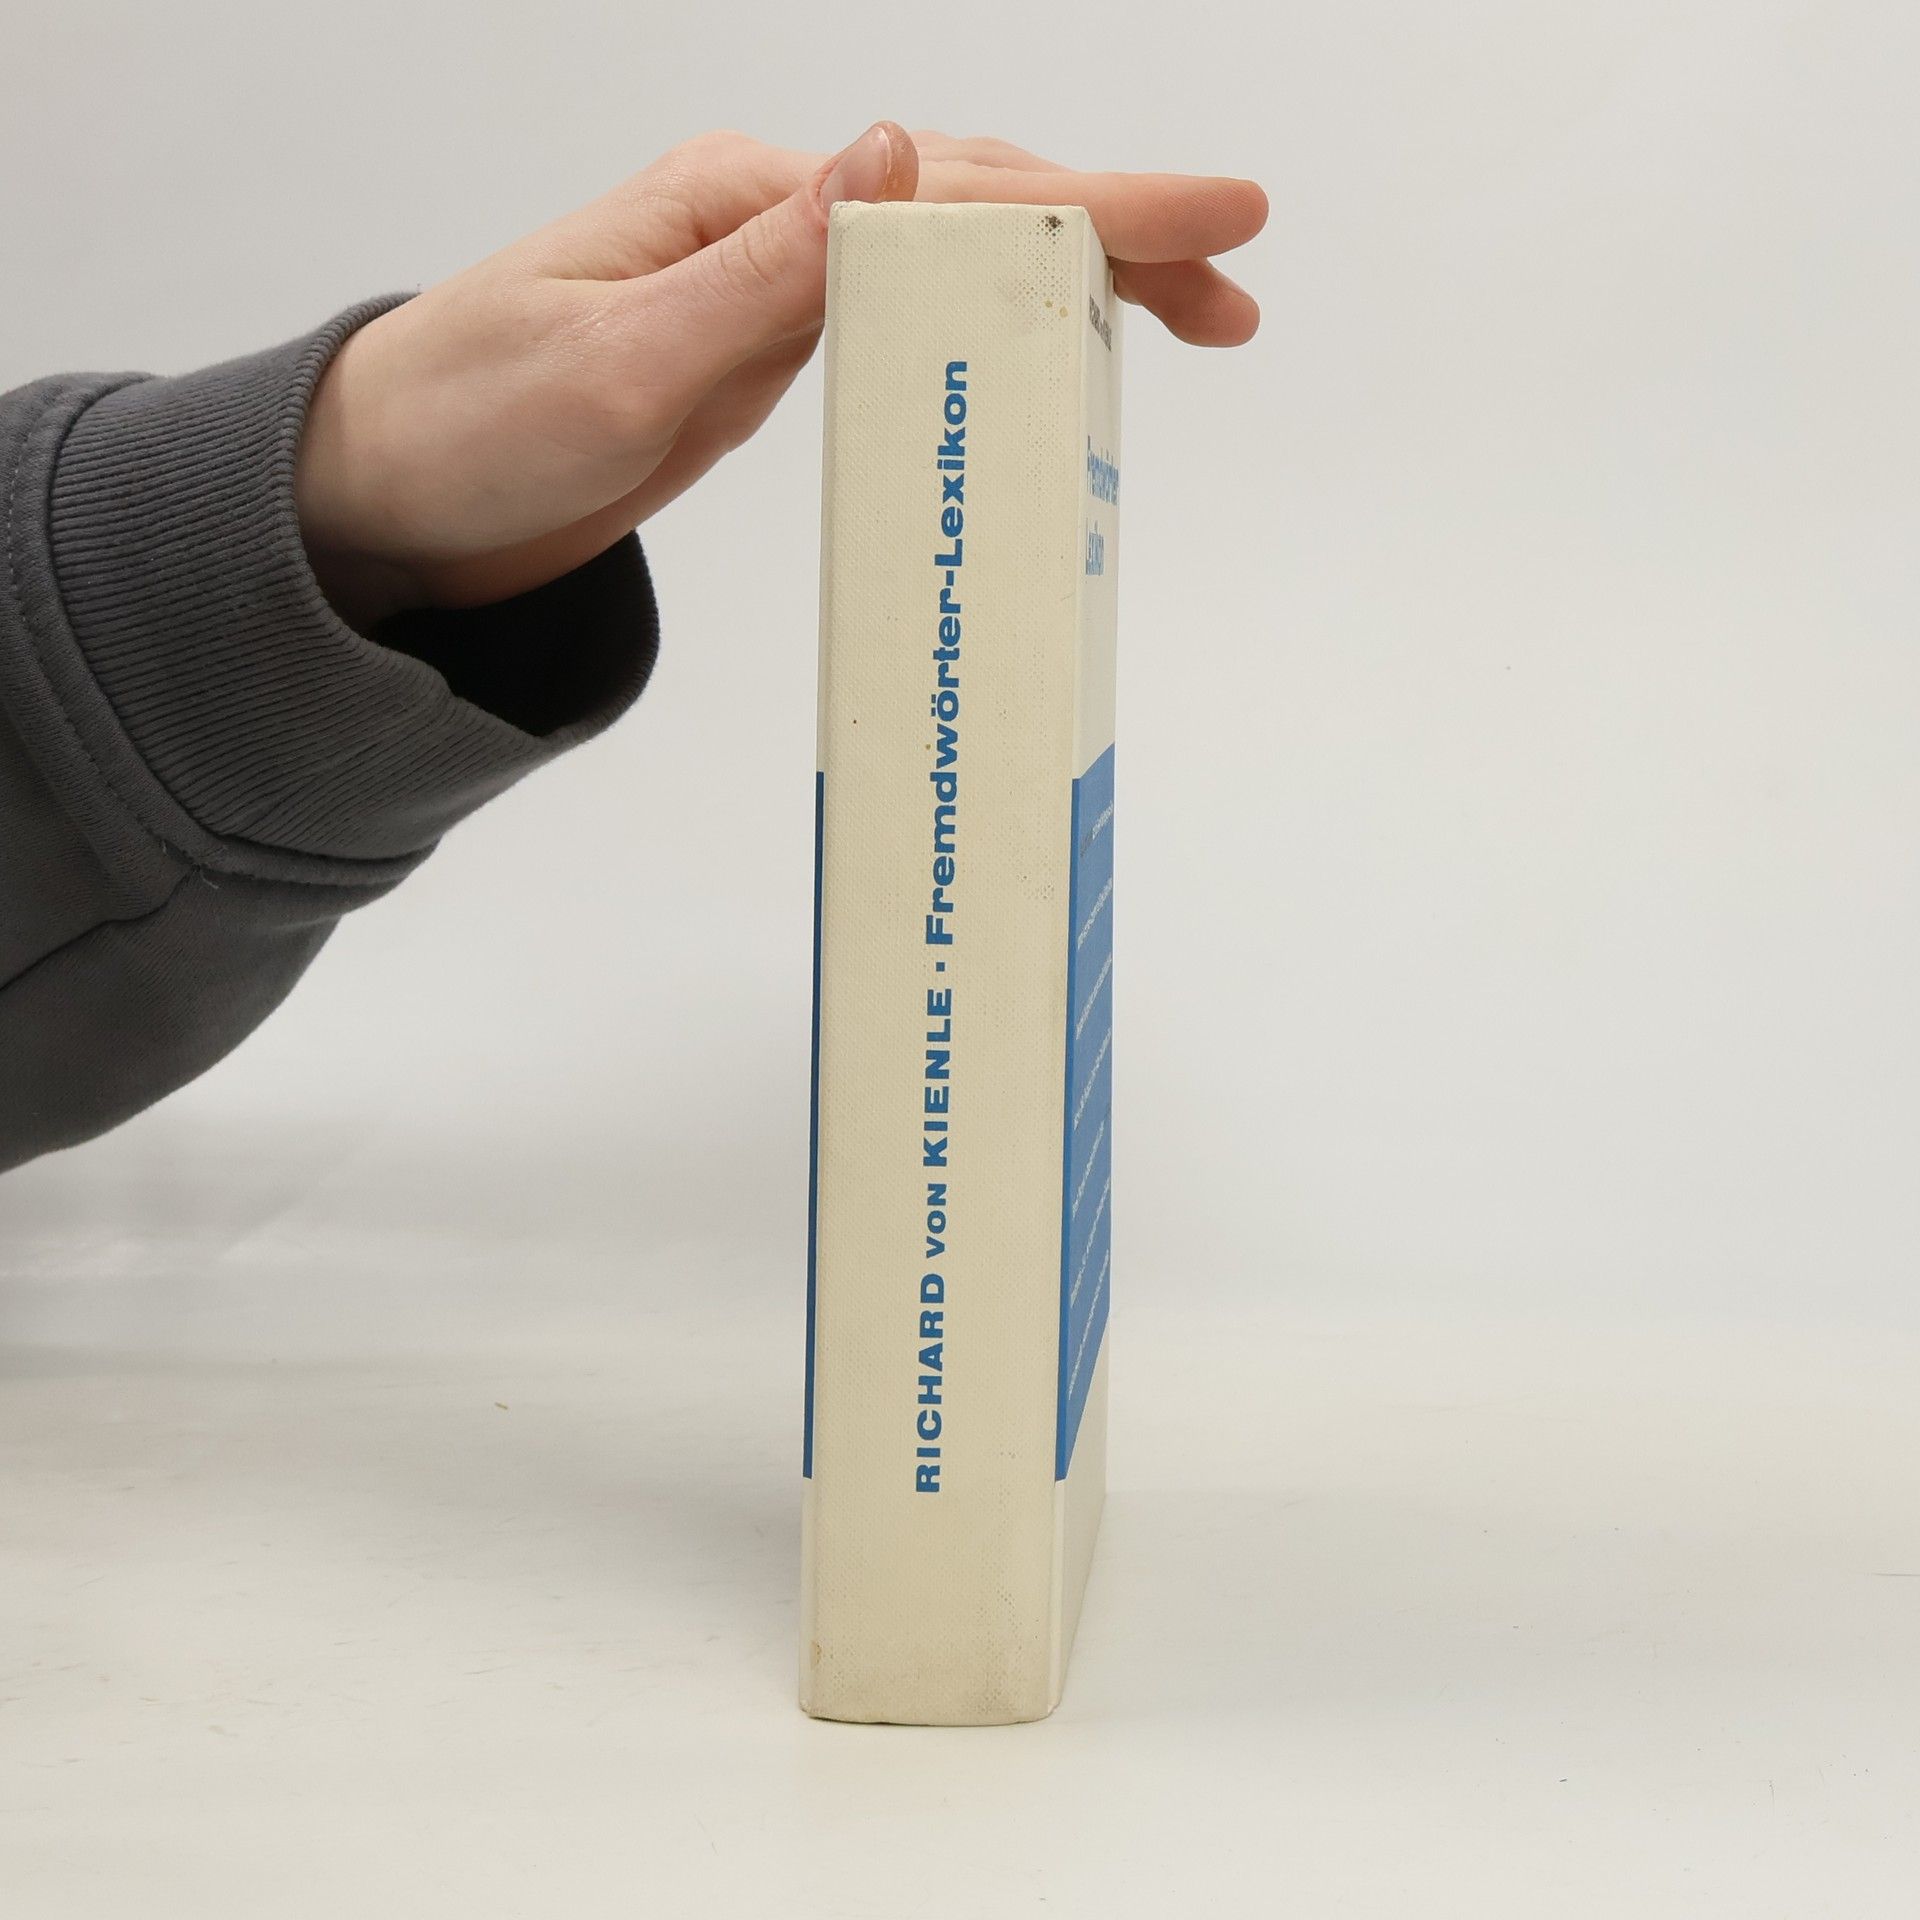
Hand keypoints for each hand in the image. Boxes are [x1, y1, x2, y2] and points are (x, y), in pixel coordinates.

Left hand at [294, 124, 1266, 626]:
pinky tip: (1039, 344)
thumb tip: (890, 155)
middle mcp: (764, 223)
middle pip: (969, 205)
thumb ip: (763, 270)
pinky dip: (989, 324)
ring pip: (948, 258)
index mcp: (736, 201)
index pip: (943, 190)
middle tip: (1232, 291)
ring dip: (1063, 277)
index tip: (1216, 220)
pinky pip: (904, 322)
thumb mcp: (617, 357)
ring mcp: (766, 285)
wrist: (389, 500)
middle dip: (1109, 239)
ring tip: (1175, 319)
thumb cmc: (471, 423)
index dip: (1089, 204)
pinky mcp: (761, 352)